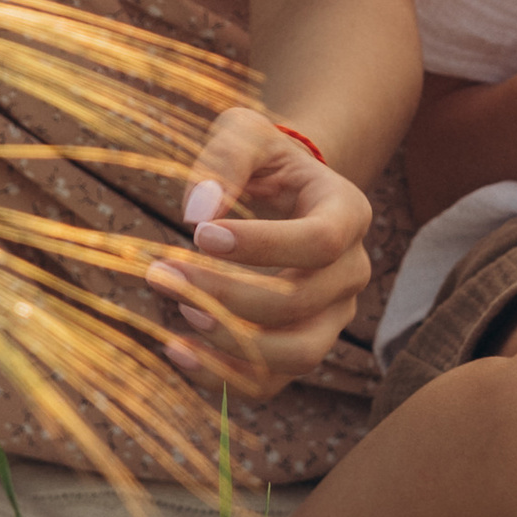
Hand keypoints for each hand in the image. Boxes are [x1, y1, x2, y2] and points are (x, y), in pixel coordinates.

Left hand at [143, 104, 376, 390]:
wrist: (285, 191)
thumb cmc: (264, 159)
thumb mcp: (246, 133)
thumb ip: (225, 159)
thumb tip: (198, 211)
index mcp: (348, 213)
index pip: (319, 241)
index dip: (262, 246)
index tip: (198, 235)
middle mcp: (351, 271)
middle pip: (304, 303)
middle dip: (229, 296)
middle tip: (165, 274)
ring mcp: (332, 316)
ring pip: (298, 355)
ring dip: (233, 344)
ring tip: (179, 316)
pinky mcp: (302, 347)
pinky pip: (272, 382)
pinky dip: (225, 378)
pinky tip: (177, 352)